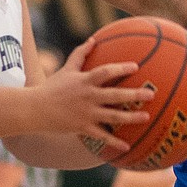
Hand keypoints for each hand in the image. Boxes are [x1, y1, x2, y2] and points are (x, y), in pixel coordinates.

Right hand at [32, 37, 153, 152]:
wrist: (36, 109)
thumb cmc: (52, 87)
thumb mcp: (67, 69)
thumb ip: (81, 54)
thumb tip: (94, 39)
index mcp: (85, 81)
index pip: (105, 72)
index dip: (121, 68)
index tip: (136, 66)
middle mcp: (88, 97)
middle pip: (115, 95)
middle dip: (134, 94)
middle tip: (151, 94)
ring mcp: (87, 114)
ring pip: (113, 116)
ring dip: (131, 117)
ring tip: (146, 117)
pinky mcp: (83, 128)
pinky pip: (102, 136)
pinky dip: (114, 142)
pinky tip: (127, 146)